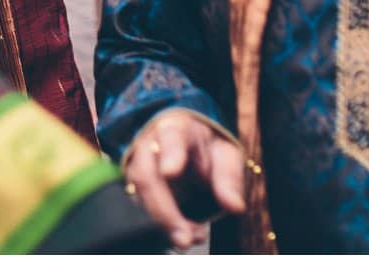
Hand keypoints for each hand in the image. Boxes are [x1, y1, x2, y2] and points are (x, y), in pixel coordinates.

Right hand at [123, 111, 247, 250]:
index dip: (170, 154)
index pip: (171, 137)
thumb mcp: (226, 156)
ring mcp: (137, 167)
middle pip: (146, 174)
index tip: (171, 172)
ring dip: (162, 223)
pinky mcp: (134, 189)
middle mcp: (150, 145)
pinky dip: (159, 228)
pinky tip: (180, 235)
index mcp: (177, 128)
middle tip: (185, 237)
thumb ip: (229, 178)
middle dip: (163, 209)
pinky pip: (139, 210)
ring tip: (189, 239)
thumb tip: (235, 207)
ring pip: (139, 197)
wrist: (189, 149)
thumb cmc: (207, 149)